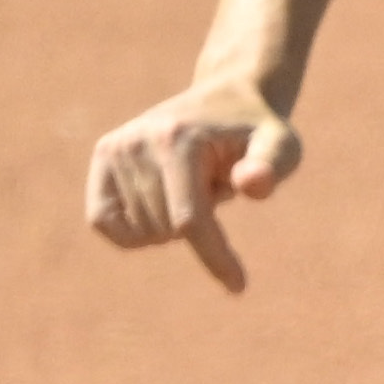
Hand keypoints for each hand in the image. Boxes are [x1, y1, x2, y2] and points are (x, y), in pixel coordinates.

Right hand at [85, 77, 301, 292]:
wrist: (227, 98)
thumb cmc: (258, 131)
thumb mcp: (281, 146)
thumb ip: (271, 166)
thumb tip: (253, 185)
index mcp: (177, 141)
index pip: (190, 220)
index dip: (215, 257)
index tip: (239, 286)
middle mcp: (136, 143)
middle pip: (167, 230)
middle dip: (200, 225)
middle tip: (213, 185)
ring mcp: (114, 149)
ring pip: (140, 232)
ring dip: (173, 222)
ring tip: (191, 184)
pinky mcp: (102, 157)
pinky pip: (104, 222)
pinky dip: (134, 232)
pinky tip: (162, 206)